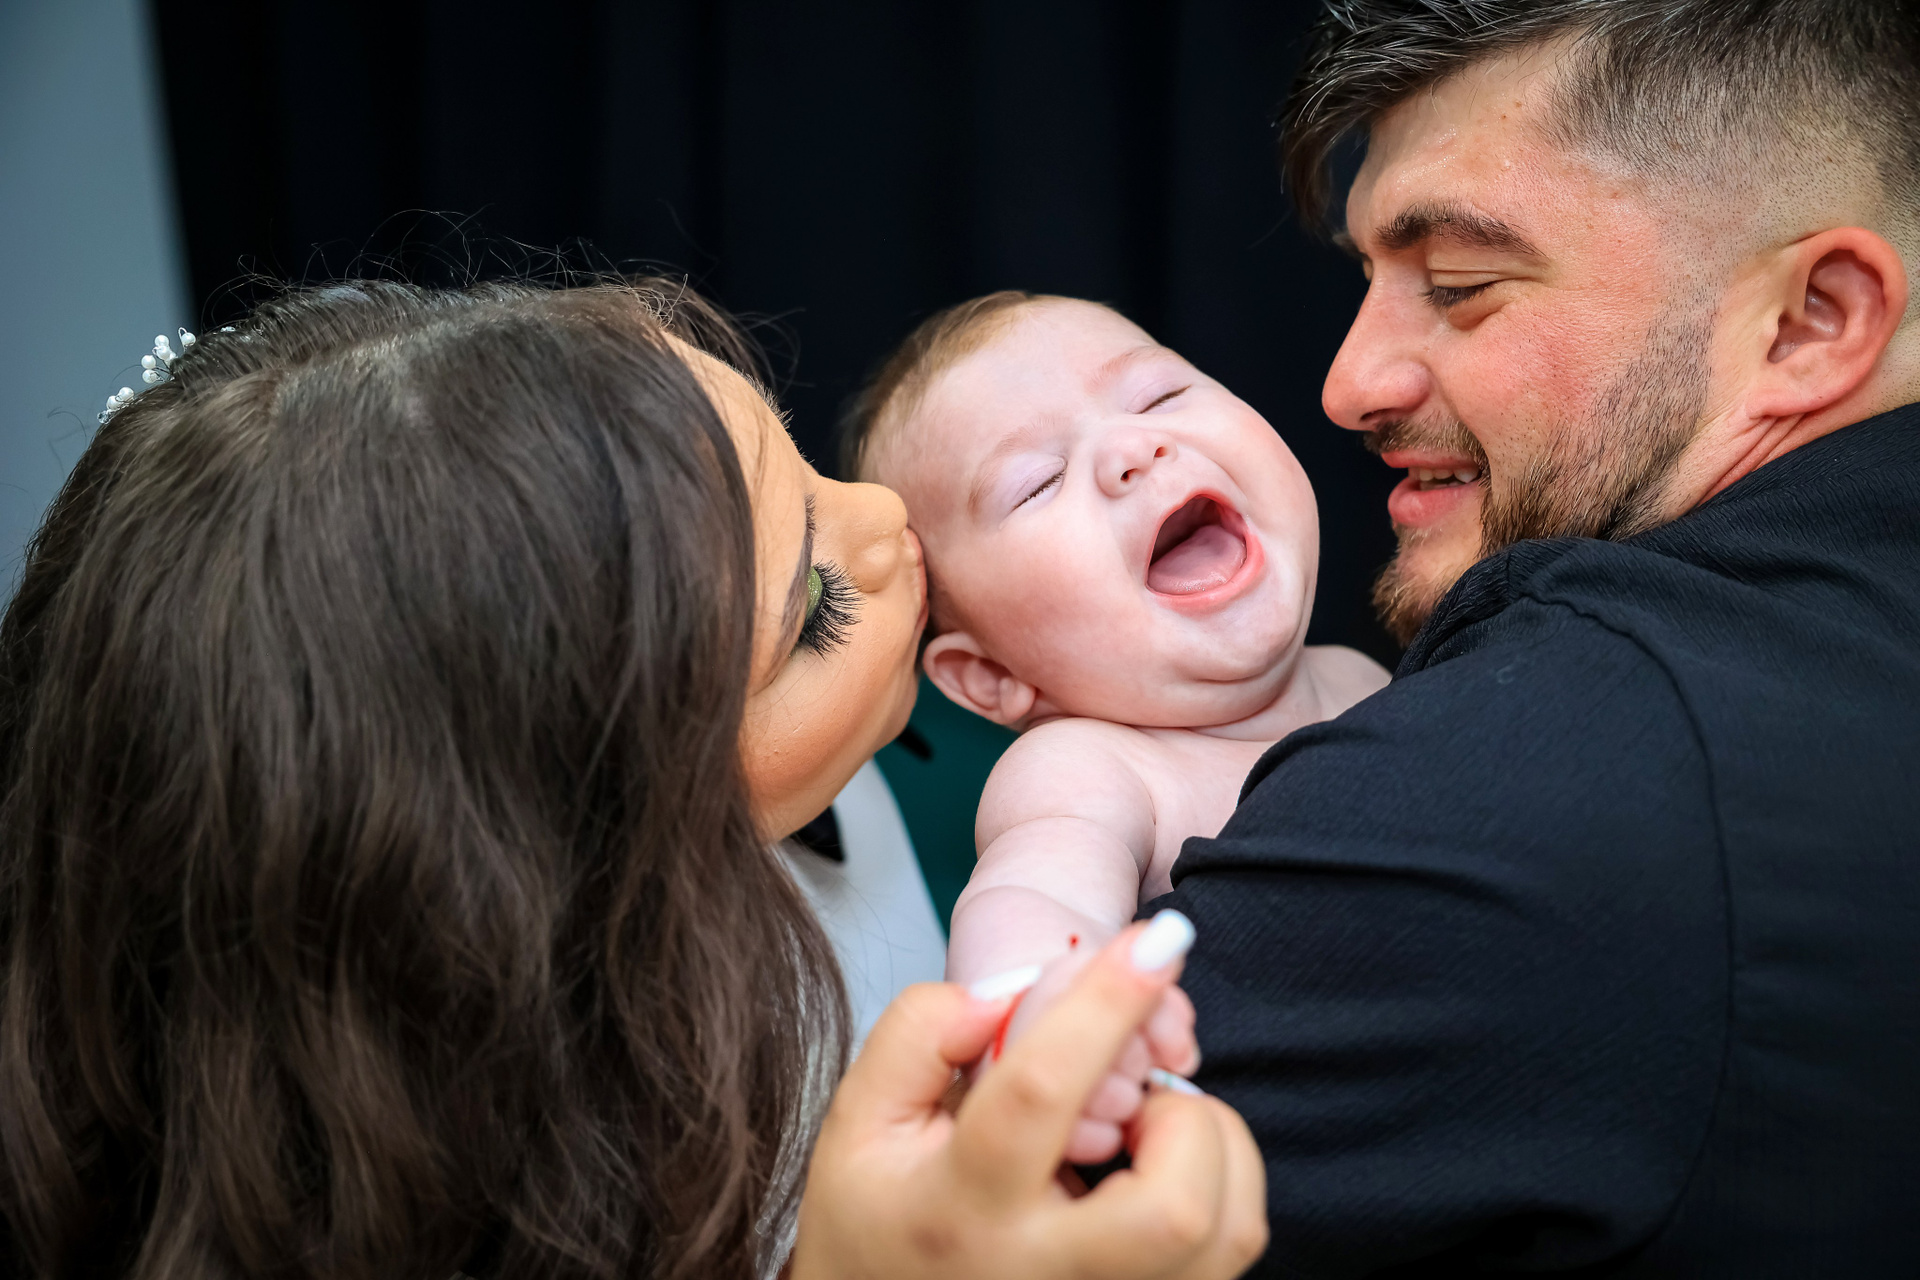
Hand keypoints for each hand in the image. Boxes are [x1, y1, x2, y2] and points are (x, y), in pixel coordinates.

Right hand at [790, 913, 1267, 1279]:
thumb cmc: (880, 1218)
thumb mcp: (861, 1118)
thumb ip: (920, 1033)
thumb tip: (1007, 995)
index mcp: (962, 1207)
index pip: (1042, 1092)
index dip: (1105, 1004)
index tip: (1153, 940)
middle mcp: (1042, 1272)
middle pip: (1174, 1205)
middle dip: (1182, 1115)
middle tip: (1141, 1089)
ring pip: (1222, 1232)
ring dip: (1211, 1147)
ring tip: (1148, 1126)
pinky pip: (1230, 1252)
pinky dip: (1226, 1185)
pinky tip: (1164, 1165)